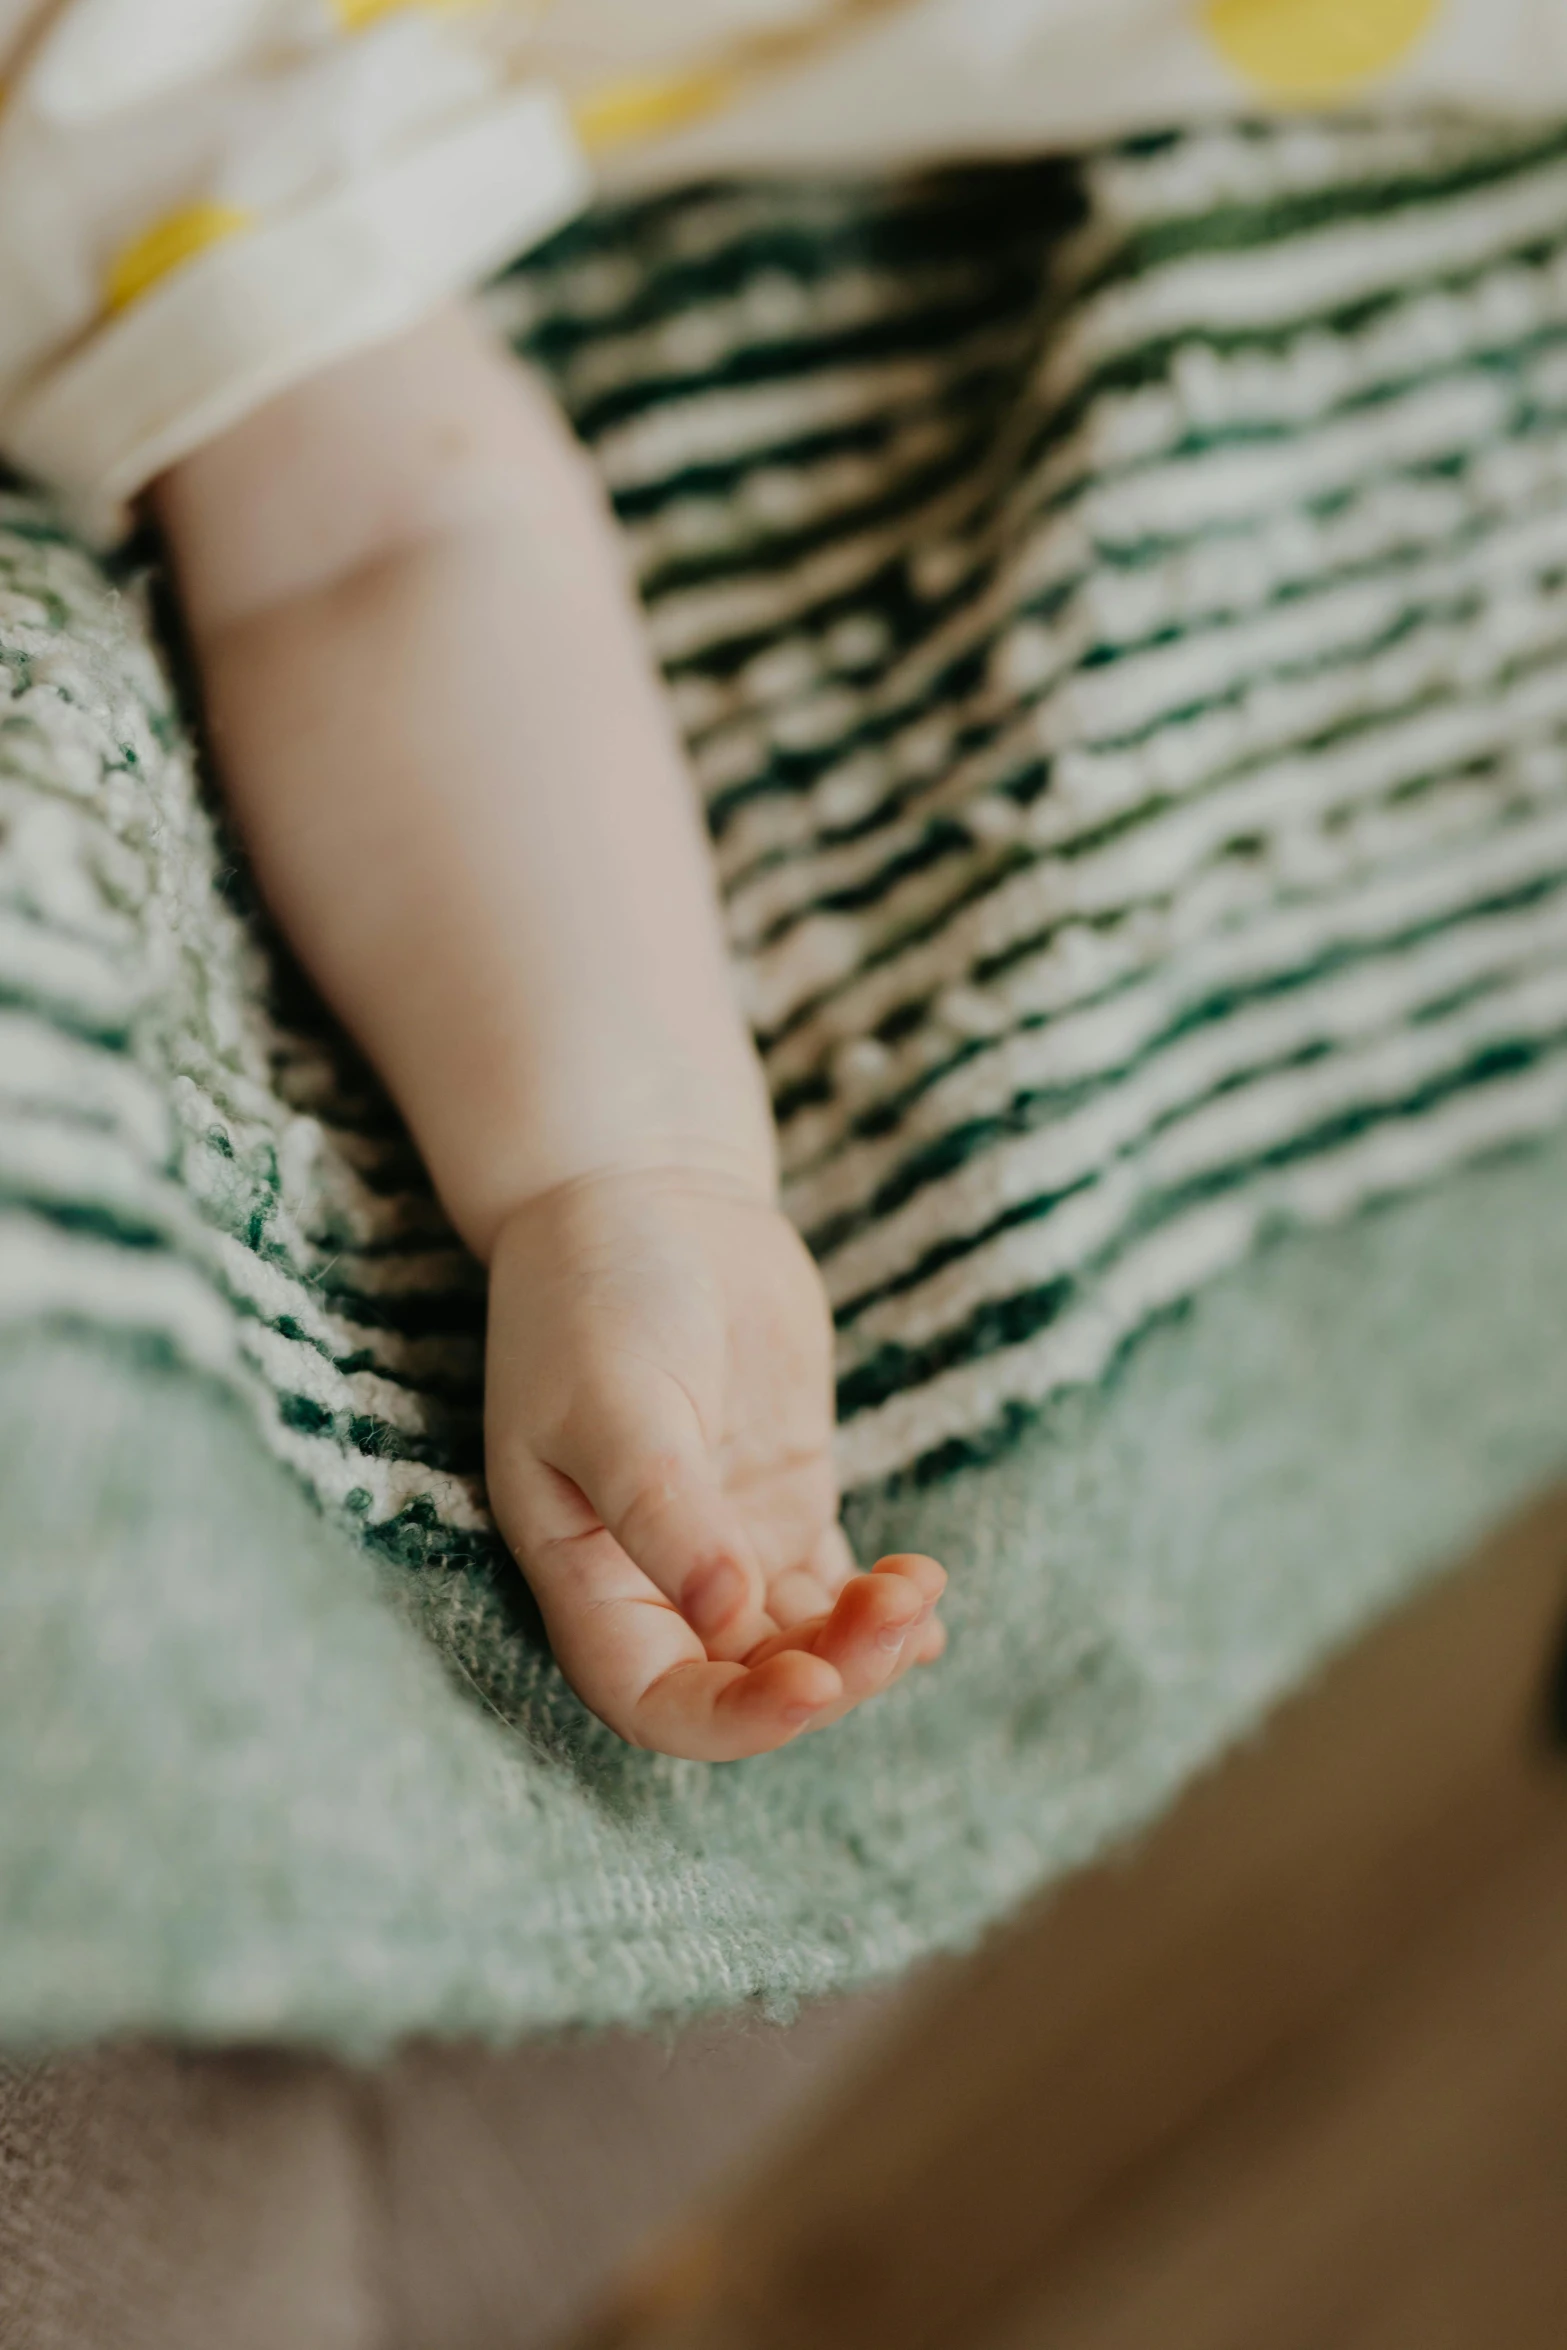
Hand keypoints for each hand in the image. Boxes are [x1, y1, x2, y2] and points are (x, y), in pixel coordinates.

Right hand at [484, 1165, 945, 1759]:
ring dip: (867, 1643)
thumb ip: (666, 1513)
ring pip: (801, 1645)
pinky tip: (925, 1600)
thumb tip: (729, 1622)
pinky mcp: (783, 1504)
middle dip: (829, 1675)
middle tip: (896, 1616)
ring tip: (920, 1588)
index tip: (814, 1686)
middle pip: (745, 1684)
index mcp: (585, 1574)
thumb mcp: (615, 1400)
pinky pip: (835, 1594)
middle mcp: (652, 1579)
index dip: (733, 1721)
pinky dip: (883, 1615)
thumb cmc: (595, 1295)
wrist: (643, 1194)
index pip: (656, 1700)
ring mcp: (726, 1545)